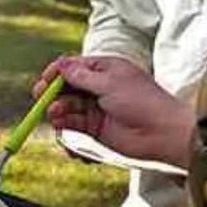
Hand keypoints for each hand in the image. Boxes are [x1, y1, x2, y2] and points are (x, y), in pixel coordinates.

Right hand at [37, 55, 195, 169]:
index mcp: (104, 70)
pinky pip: (73, 131)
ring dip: (59, 116)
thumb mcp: (109, 83)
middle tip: (45, 105)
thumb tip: (60, 65)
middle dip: (53, 97)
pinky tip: (70, 141)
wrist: (163, 134)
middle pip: (64, 90)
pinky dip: (68, 137)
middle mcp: (97, 89)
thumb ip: (81, 76)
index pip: (71, 68)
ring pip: (66, 111)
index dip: (55, 75)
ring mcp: (95, 110)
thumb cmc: (142, 102)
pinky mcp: (95, 131)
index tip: (43, 84)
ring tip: (61, 120)